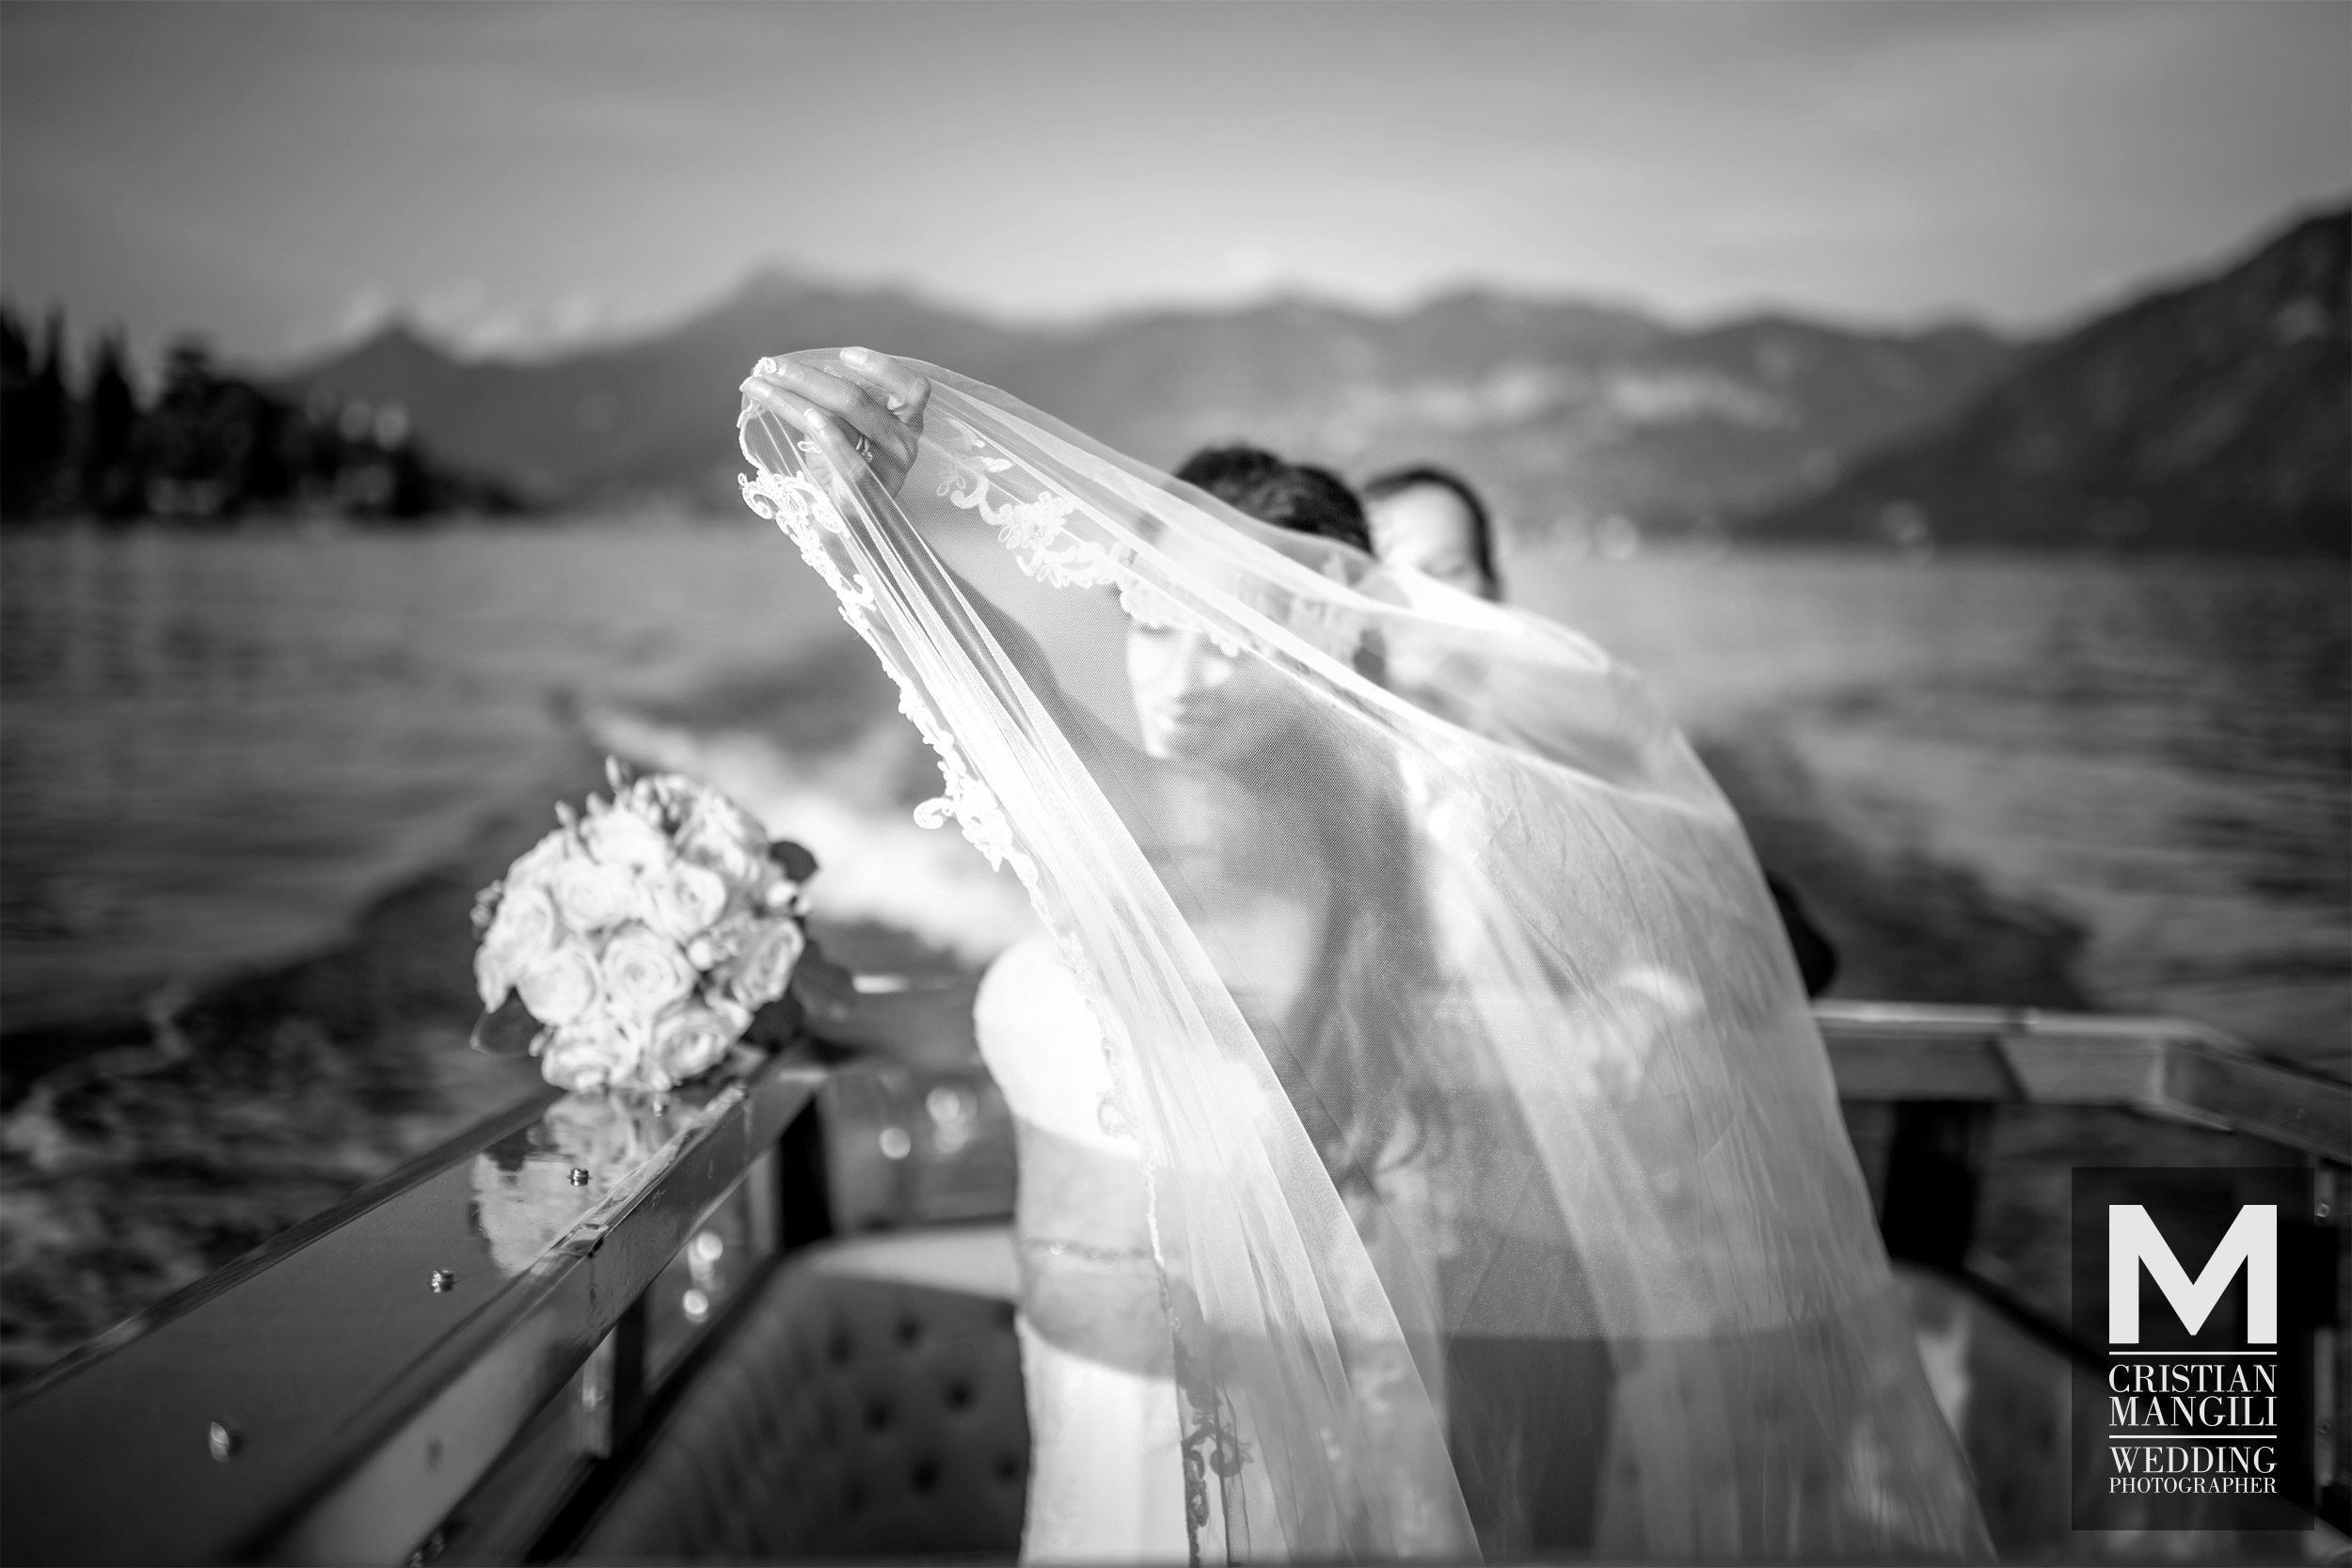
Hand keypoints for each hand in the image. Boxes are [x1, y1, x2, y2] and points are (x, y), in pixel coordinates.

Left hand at [740, 347, 930, 498]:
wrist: (844, 529)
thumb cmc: (842, 473)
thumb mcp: (842, 432)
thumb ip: (829, 404)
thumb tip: (786, 371)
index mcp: (906, 423)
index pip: (912, 388)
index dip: (882, 367)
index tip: (844, 354)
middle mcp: (904, 445)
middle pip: (857, 400)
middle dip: (805, 377)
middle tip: (768, 366)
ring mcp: (890, 473)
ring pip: (843, 422)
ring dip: (793, 398)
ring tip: (759, 385)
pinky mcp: (868, 498)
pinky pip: (852, 464)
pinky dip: (829, 436)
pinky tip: (806, 416)